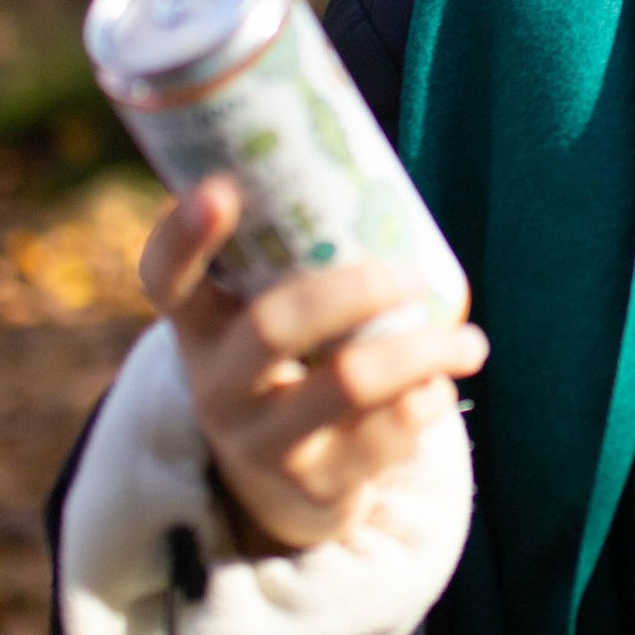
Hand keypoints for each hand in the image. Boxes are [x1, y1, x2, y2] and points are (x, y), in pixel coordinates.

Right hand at [138, 178, 485, 557]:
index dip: (184, 237)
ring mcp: (263, 443)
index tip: (220, 187)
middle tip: (412, 278)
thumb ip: (299, 262)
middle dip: (357, 290)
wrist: (290, 492)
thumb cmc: (295, 371)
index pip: (165, 280)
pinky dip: (427, 402)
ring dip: (423, 351)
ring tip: (469, 341)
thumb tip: (360, 142)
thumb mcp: (270, 324)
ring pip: (351, 382)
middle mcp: (219, 389)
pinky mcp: (316, 487)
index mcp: (200, 331)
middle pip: (276, 326)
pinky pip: (387, 434)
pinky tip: (441, 390)